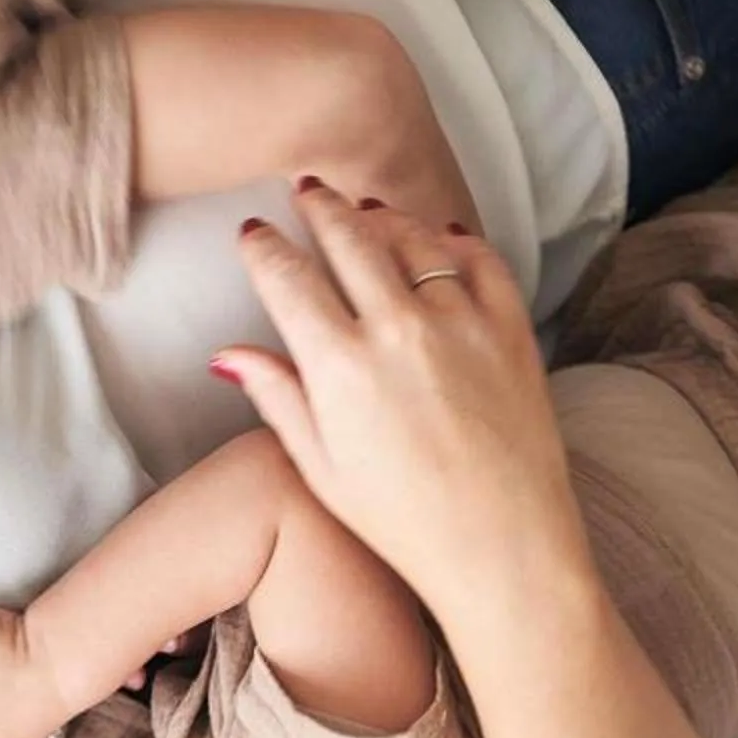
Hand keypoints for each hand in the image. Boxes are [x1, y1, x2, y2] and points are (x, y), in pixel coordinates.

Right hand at [215, 186, 589, 629]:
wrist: (504, 548)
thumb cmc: (403, 522)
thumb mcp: (321, 467)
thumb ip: (277, 397)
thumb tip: (226, 355)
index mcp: (339, 367)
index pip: (286, 277)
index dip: (262, 247)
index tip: (252, 233)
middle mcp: (398, 330)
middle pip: (349, 238)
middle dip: (320, 206)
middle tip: (306, 188)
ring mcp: (460, 323)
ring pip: (412, 238)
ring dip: (382, 216)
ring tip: (365, 208)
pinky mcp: (511, 329)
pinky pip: (480, 259)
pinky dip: (453, 239)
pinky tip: (437, 237)